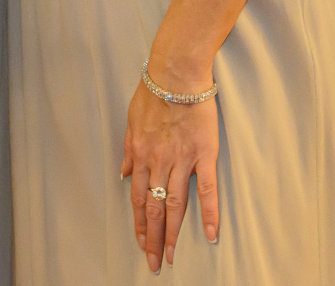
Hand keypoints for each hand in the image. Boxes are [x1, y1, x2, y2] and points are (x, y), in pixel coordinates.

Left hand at [121, 65, 219, 270]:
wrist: (175, 72)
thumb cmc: (153, 91)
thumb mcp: (131, 119)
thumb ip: (128, 149)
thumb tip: (122, 174)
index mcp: (141, 154)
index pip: (139, 197)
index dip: (140, 223)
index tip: (141, 242)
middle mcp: (158, 162)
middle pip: (155, 208)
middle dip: (153, 237)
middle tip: (155, 262)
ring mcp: (181, 160)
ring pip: (175, 204)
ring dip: (172, 232)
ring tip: (171, 255)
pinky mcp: (203, 155)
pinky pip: (207, 190)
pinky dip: (209, 214)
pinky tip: (212, 234)